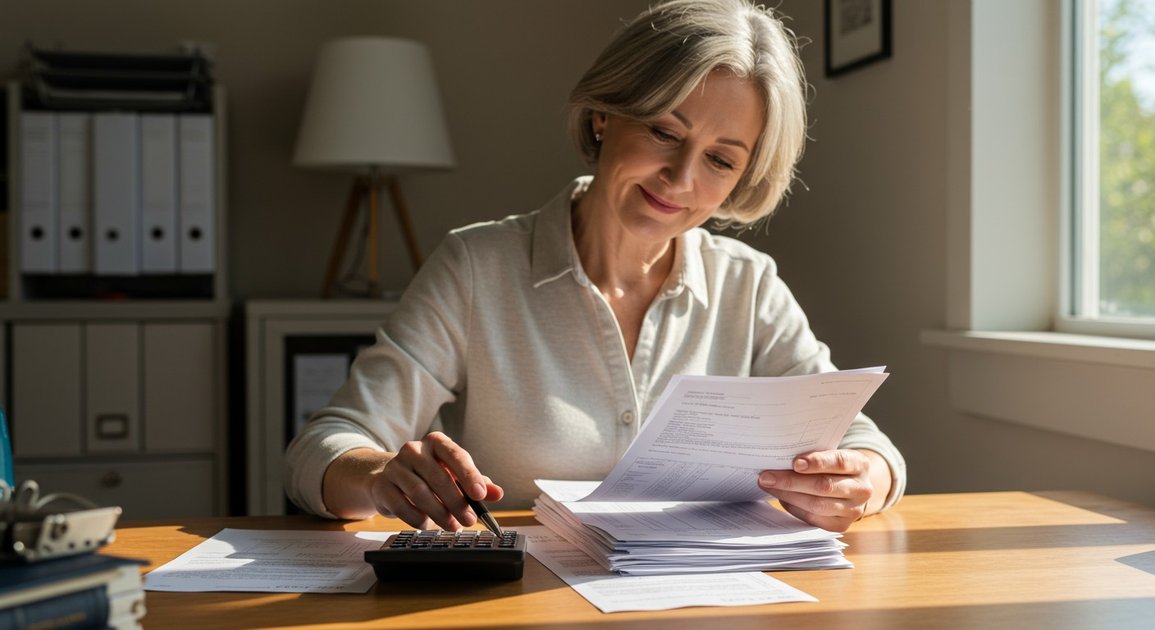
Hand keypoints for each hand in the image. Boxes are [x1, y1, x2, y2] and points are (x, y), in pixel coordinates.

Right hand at [370, 432, 503, 530]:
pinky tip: (427, 524)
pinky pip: (401, 505)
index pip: (456, 456)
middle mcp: (414, 449)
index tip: (480, 496)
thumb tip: (497, 494)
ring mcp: (395, 466)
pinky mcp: (382, 486)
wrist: (389, 479)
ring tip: (452, 526)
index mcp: (436, 442)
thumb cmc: (429, 476)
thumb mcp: (455, 476)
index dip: (470, 476)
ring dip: (439, 513)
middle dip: (457, 502)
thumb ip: (477, 484)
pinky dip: (417, 518)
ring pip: (420, 492)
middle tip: (469, 520)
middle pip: (438, 477)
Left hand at [757, 449, 882, 532]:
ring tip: (768, 486)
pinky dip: (794, 508)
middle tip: (766, 476)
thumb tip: (780, 458)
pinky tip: (782, 497)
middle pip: (824, 486)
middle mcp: (861, 489)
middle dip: (791, 481)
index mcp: (860, 465)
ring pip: (817, 505)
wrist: (853, 488)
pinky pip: (813, 518)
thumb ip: (814, 456)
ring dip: (788, 495)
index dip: (817, 462)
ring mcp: (854, 510)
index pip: (839, 462)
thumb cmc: (834, 467)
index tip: (794, 463)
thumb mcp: (832, 455)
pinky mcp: (842, 525)